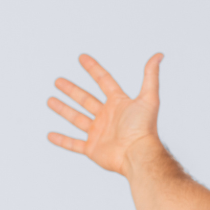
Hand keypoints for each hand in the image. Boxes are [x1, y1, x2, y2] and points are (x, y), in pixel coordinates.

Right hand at [47, 53, 162, 175]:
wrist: (138, 154)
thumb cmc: (144, 128)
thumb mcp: (148, 98)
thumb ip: (151, 76)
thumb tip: (159, 55)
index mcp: (119, 104)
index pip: (104, 81)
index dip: (93, 69)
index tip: (82, 57)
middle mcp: (108, 117)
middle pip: (86, 99)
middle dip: (72, 90)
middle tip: (58, 81)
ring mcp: (99, 133)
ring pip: (77, 119)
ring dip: (64, 110)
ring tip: (50, 100)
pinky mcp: (93, 149)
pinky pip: (73, 144)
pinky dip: (62, 140)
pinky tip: (51, 135)